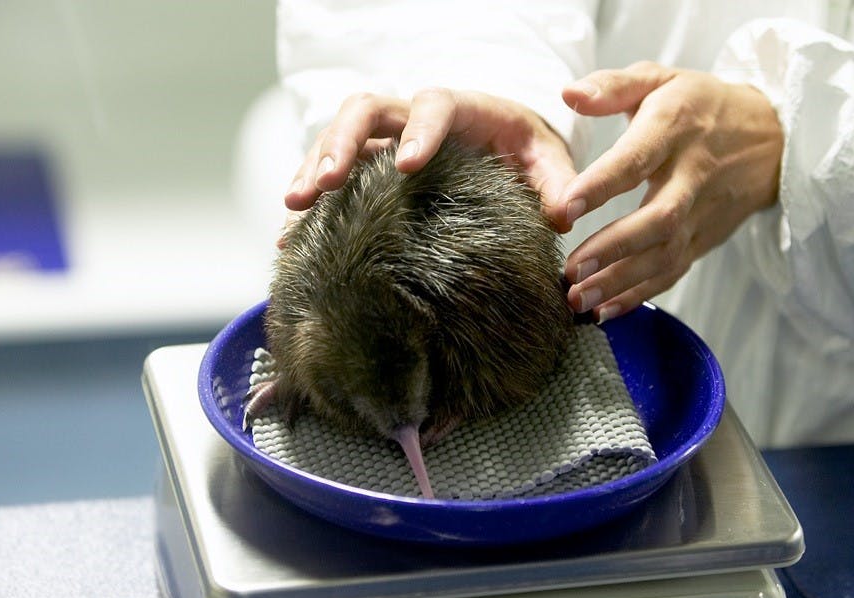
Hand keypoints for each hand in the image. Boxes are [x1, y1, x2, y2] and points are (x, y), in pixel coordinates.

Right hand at [282, 87, 576, 219]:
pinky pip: (329, 172)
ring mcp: (383, 138)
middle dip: (343, 143)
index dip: (419, 130)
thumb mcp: (548, 161)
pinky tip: (289, 236)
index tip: (407, 164)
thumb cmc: (525, 150)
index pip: (433, 106)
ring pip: (336, 137)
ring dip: (314, 168)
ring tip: (295, 207)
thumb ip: (557, 183)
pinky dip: (310, 199)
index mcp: (460, 108)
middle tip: (327, 183)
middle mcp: (412, 116)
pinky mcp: (366, 165)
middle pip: (366, 110)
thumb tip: (564, 216)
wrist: (503, 146)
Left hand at [552, 62, 782, 321]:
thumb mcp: (660, 79)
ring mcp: (702, 212)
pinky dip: (641, 295)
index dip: (602, 185)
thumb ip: (612, 85)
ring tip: (578, 300)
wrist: (772, 137)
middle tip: (571, 272)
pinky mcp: (705, 238)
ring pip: (666, 254)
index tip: (565, 207)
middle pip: (658, 219)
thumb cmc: (700, 104)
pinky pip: (674, 272)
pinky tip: (606, 311)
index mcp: (675, 128)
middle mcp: (693, 175)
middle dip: (613, 249)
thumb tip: (567, 93)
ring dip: (622, 282)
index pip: (637, 159)